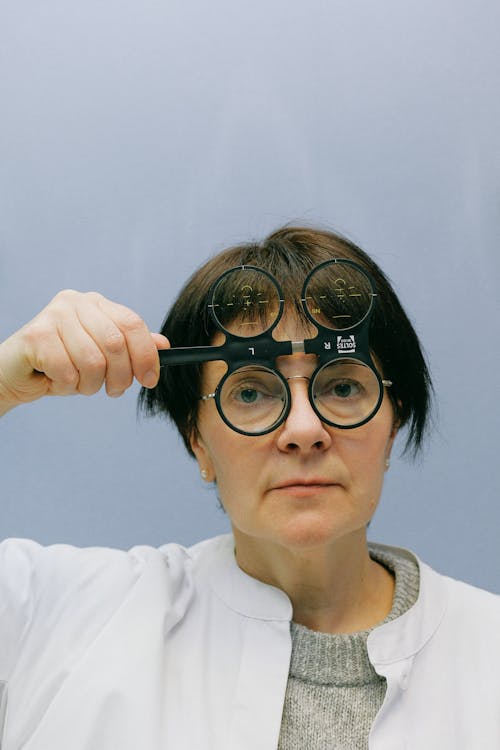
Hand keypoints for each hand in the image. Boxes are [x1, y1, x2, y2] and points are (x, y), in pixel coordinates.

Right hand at [0, 290, 169, 414]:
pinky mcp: (36, 335)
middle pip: (115, 344)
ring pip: (92, 362)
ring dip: (89, 385)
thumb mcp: (101, 356)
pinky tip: (55, 380)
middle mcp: (76, 302)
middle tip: (112, 391)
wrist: (17, 374)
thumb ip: (130, 347)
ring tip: (78, 384)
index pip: (132, 324)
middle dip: (119, 377)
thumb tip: (163, 345)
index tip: (150, 380)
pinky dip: (66, 386)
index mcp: (96, 303)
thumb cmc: (62, 364)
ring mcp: (54, 315)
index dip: (146, 355)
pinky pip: (68, 372)